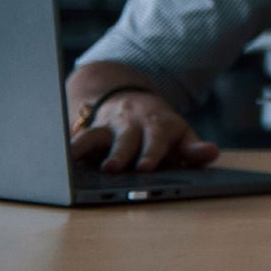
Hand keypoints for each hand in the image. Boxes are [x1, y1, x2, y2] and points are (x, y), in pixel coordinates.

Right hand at [70, 90, 219, 171]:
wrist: (134, 102)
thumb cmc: (162, 130)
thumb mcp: (182, 136)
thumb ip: (194, 149)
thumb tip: (211, 152)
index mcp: (159, 125)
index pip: (156, 139)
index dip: (151, 153)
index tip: (145, 167)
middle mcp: (133, 124)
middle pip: (126, 139)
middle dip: (120, 153)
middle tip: (113, 168)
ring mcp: (110, 127)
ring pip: (97, 136)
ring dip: (88, 148)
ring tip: (75, 161)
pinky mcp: (91, 131)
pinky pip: (77, 138)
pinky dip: (68, 148)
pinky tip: (58, 159)